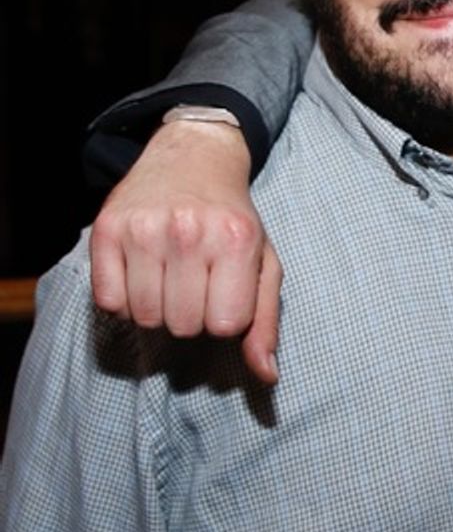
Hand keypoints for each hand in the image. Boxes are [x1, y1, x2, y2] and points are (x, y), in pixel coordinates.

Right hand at [90, 120, 281, 384]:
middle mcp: (189, 232)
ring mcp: (144, 229)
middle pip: (182, 326)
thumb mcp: (263, 261)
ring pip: (144, 317)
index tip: (222, 292)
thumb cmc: (232, 218)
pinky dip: (122, 298)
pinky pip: (108, 302)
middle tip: (193, 282)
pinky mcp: (107, 229)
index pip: (224, 325)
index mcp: (236, 240)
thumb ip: (266, 321)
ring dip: (156, 308)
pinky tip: (139, 272)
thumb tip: (266, 375)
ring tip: (167, 276)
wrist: (192, 157)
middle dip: (190, 314)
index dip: (223, 317)